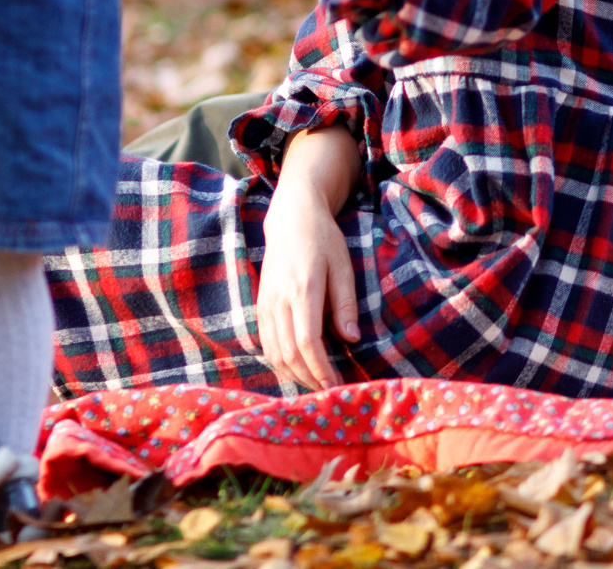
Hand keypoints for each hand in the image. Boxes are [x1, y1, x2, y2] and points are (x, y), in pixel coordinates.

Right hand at [255, 127, 362, 391]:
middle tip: (329, 392)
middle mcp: (279, 300)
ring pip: (274, 352)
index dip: (320, 368)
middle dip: (309, 378)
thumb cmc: (323, 240)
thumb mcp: (343, 267)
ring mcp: (266, 303)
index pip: (307, 341)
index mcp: (303, 289)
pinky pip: (266, 343)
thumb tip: (351, 341)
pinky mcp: (261, 305)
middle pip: (288, 353)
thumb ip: (345, 305)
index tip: (335, 385)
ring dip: (294, 374)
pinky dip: (280, 361)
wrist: (290, 219)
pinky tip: (297, 367)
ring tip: (315, 383)